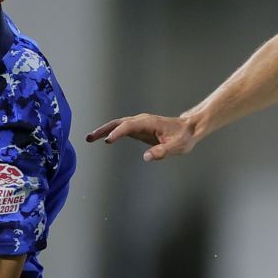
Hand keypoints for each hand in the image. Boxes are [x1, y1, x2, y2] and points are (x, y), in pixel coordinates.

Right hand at [85, 113, 199, 161]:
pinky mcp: (139, 129)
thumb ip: (163, 151)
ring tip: (89, 138)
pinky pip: (121, 129)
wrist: (189, 128)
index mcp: (149, 123)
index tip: (107, 141)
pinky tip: (102, 139)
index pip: (129, 126)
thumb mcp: (177, 146)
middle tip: (89, 138)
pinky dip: (111, 133)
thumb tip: (146, 157)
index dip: (118, 132)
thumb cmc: (184, 137)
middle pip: (118, 123)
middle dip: (103, 129)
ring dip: (103, 130)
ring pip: (117, 125)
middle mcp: (142, 120)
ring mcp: (139, 123)